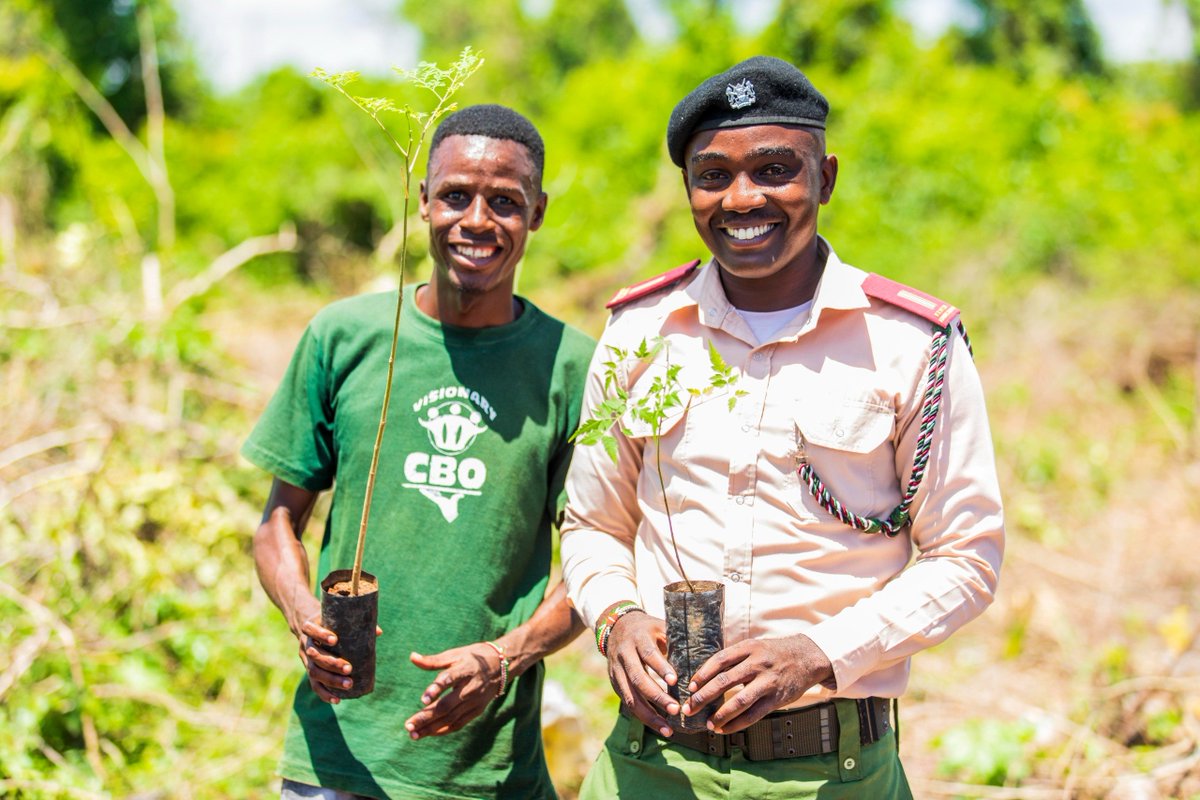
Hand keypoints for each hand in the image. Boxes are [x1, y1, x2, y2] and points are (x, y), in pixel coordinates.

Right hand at [296, 612, 382, 704]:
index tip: (334, 640)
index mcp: (309, 628)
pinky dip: (325, 694)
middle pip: (315, 655)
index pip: (310, 629)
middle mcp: (306, 644)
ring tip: (349, 684)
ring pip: (314, 672)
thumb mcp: (338, 619)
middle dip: (332, 663)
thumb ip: (356, 625)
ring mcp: (306, 660)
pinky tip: (337, 700)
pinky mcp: (310, 672)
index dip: (321, 635)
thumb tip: (378, 632)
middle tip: (349, 668)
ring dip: (331, 680)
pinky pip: (315, 686)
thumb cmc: (331, 623)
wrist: (311, 630)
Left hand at [404, 643, 504, 738]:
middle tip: (408, 725)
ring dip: (431, 727)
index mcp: (465, 669)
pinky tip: (429, 733)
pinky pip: (459, 723)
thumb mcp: (455, 654)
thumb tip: (412, 657)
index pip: (450, 679)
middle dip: (426, 716)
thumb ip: (433, 660)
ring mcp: (475, 701)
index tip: (423, 699)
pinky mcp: (477, 710)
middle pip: (447, 705)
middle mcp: (471, 687)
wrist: (502, 665)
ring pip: (451, 718)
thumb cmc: (473, 657)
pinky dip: (443, 730)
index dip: (436, 688)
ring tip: (413, 734)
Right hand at [605, 613, 678, 737]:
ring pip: (630, 697)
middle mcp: (625, 655)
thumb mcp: (660, 627)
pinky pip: (628, 703)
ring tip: (668, 729)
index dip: (661, 668)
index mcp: (638, 638)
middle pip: (638, 678)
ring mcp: (617, 671)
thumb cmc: (648, 629)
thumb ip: (677, 641)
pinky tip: (659, 726)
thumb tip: (708, 654)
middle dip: (657, 697)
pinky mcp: (615, 683)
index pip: (649, 654)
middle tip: (675, 710)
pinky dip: (643, 716)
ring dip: (649, 715)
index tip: (675, 682)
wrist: (617, 628)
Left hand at [681, 634, 832, 733]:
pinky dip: (737, 724)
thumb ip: (734, 658)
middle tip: (689, 708)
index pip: (719, 660)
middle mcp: (757, 663)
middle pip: (724, 681)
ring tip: (708, 725)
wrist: (806, 657)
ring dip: (721, 715)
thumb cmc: (773, 653)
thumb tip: (705, 675)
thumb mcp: (754, 647)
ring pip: (739, 701)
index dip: (703, 674)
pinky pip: (754, 714)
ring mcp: (767, 682)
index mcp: (748, 647)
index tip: (691, 687)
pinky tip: (725, 729)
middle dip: (704, 697)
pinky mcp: (776, 698)